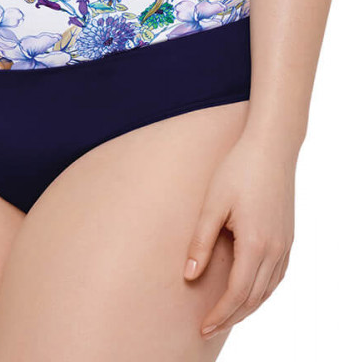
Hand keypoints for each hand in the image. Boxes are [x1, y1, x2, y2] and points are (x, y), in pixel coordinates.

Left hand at [183, 130, 295, 339]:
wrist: (271, 147)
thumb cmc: (238, 169)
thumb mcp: (213, 203)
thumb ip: (201, 241)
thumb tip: (189, 275)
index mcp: (256, 244)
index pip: (236, 294)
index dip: (219, 314)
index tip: (202, 327)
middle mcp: (275, 250)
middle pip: (253, 298)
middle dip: (231, 317)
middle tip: (208, 328)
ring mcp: (285, 245)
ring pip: (268, 290)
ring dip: (247, 307)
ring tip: (225, 316)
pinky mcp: (288, 237)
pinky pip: (277, 276)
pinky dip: (262, 291)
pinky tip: (249, 292)